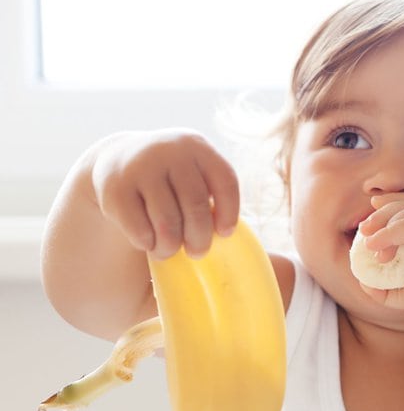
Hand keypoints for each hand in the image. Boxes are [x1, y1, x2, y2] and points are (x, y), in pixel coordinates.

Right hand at [90, 130, 239, 257]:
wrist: (118, 159)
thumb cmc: (171, 181)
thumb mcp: (194, 175)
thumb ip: (219, 202)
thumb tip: (281, 262)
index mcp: (198, 147)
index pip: (225, 181)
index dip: (230, 212)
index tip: (224, 234)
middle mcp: (170, 151)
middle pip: (196, 205)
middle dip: (200, 238)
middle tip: (197, 252)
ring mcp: (140, 167)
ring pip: (167, 222)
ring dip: (171, 246)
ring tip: (169, 251)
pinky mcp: (114, 188)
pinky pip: (139, 229)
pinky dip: (147, 243)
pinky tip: (148, 242)